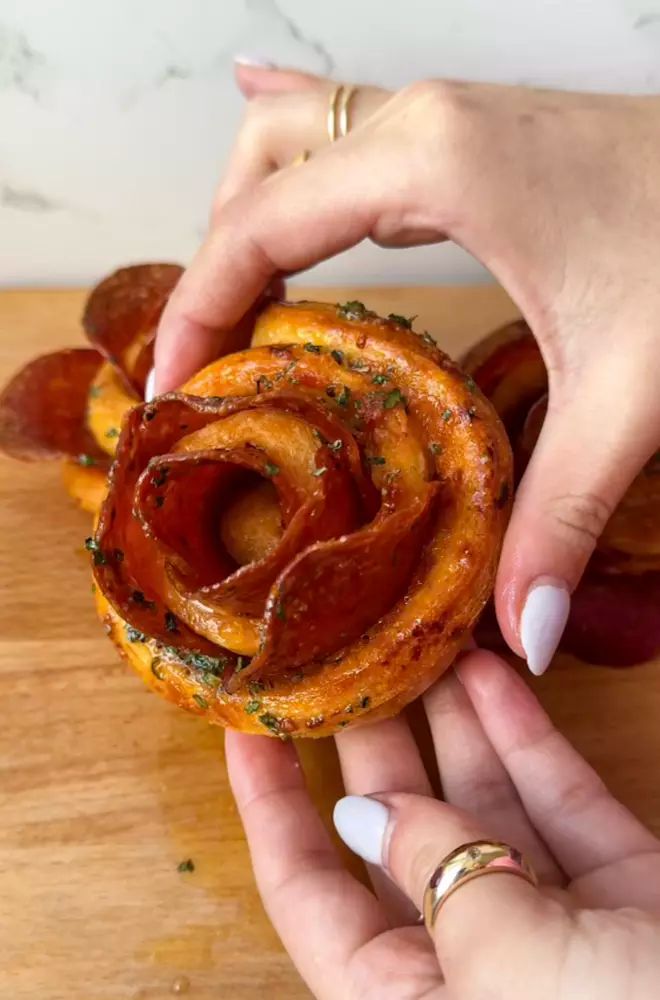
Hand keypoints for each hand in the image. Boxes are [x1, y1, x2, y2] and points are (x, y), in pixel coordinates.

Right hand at [154, 69, 659, 672]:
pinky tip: (278, 178)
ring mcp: (452, 116)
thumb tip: (519, 630)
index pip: (260, 228)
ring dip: (252, 214)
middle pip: (261, 169)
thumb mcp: (631, 390)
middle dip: (214, 258)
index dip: (197, 308)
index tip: (171, 384)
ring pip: (299, 139)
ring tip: (236, 306)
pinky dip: (301, 169)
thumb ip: (562, 510)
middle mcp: (426, 121)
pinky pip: (352, 133)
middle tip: (206, 357)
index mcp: (434, 166)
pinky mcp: (479, 133)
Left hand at [227, 650, 659, 998]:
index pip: (310, 895)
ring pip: (483, 807)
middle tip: (347, 654)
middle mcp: (475, 968)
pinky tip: (491, 674)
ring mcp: (556, 925)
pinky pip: (558, 806)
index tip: (246, 723)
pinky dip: (527, 740)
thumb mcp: (508, 971)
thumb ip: (432, 883)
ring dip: (454, 724)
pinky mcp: (625, 891)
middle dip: (373, 742)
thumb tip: (358, 820)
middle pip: (398, 833)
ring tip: (422, 640)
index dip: (270, 808)